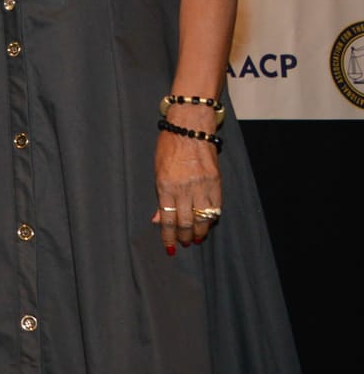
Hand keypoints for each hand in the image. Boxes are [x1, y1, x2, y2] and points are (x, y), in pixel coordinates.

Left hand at [152, 106, 222, 251]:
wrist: (190, 126)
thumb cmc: (169, 146)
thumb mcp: (157, 170)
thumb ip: (160, 196)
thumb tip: (158, 219)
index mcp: (165, 186)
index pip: (167, 220)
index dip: (168, 237)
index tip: (169, 247)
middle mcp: (185, 188)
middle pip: (185, 222)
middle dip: (184, 237)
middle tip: (184, 244)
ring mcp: (203, 185)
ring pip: (203, 218)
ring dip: (200, 231)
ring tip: (196, 238)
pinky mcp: (216, 181)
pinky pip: (216, 206)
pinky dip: (212, 218)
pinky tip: (208, 223)